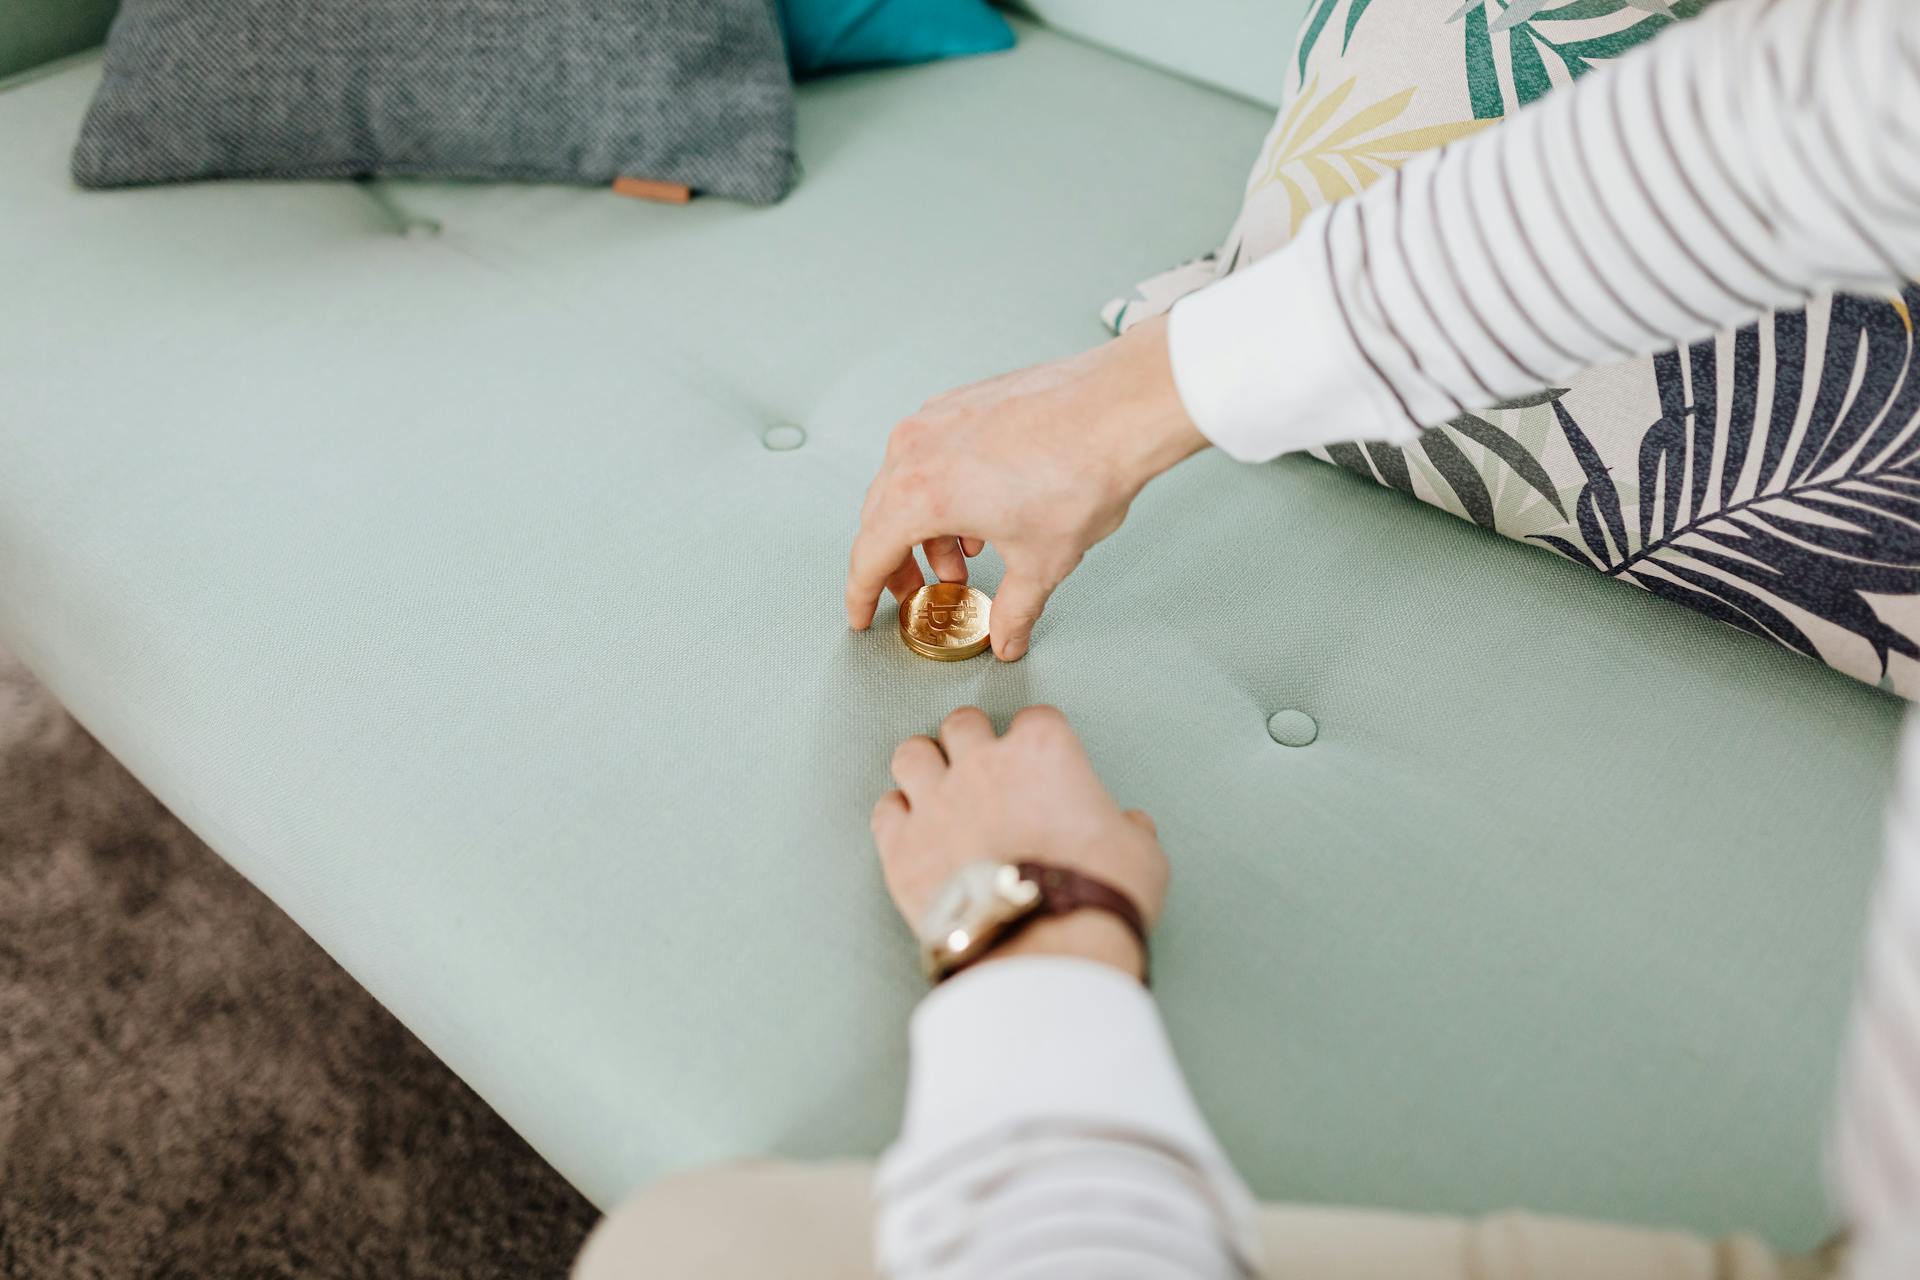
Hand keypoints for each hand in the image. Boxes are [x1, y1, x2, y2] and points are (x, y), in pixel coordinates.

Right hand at [845, 314, 1206, 660]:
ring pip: (905, 484)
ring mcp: (936, 418)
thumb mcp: (1042, 562)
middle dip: (897, 564)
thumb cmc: (1081, 472)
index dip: (863, 595)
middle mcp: (915, 450)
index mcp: (920, 495)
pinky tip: (982, 511)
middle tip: (918, 593)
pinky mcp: (962, 401)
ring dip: (925, 528)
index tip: (861, 615)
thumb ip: (1013, 610)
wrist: (1120, 407)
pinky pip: (930, 454)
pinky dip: (943, 490)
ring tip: (965, 557)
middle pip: (881, 519)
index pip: (868, 555)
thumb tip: (1005, 637)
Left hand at [871, 705, 1168, 977]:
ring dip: (925, 768)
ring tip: (937, 792)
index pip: (1035, 718)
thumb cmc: (1099, 896)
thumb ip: (1129, 828)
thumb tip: (1130, 825)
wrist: (1044, 951)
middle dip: (971, 742)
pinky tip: (913, 833)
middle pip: (963, 724)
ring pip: (912, 754)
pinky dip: (897, 817)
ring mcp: (935, 801)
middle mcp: (982, 763)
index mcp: (1043, 751)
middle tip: (982, 773)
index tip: (1041, 766)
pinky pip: (885, 810)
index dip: (1039, 742)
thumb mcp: (1141, 855)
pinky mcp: (901, 847)